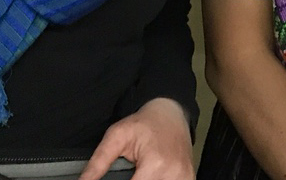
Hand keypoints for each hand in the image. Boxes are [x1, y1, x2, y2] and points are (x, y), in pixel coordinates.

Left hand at [79, 97, 193, 179]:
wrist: (171, 112)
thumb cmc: (145, 123)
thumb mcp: (116, 136)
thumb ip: (97, 164)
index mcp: (155, 165)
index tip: (117, 176)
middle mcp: (173, 174)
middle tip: (129, 171)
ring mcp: (184, 178)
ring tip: (139, 172)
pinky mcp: (188, 179)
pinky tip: (151, 175)